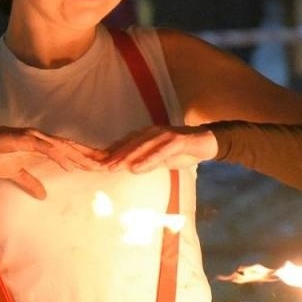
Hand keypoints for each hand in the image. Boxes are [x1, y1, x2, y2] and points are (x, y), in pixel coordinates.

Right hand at [0, 126, 103, 200]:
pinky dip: (58, 156)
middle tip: (108, 164)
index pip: (67, 152)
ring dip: (78, 156)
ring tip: (94, 165)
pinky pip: (45, 148)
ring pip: (62, 146)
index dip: (84, 158)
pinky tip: (68, 164)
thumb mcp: (15, 174)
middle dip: (89, 156)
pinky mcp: (24, 140)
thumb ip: (30, 183)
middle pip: (71, 147)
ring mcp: (34, 138)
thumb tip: (43, 195)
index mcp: (41, 146)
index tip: (100, 167)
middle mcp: (41, 139)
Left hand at [101, 125, 218, 173]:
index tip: (95, 163)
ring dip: (126, 157)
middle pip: (129, 144)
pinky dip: (147, 160)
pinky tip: (137, 168)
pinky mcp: (177, 140)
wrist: (207, 143)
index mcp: (146, 136)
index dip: (110, 154)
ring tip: (114, 167)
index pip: (125, 145)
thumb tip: (131, 169)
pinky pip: (159, 152)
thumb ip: (146, 163)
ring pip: (142, 147)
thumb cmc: (182, 151)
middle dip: (113, 156)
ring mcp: (164, 135)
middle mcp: (152, 132)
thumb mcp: (161, 160)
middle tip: (98, 167)